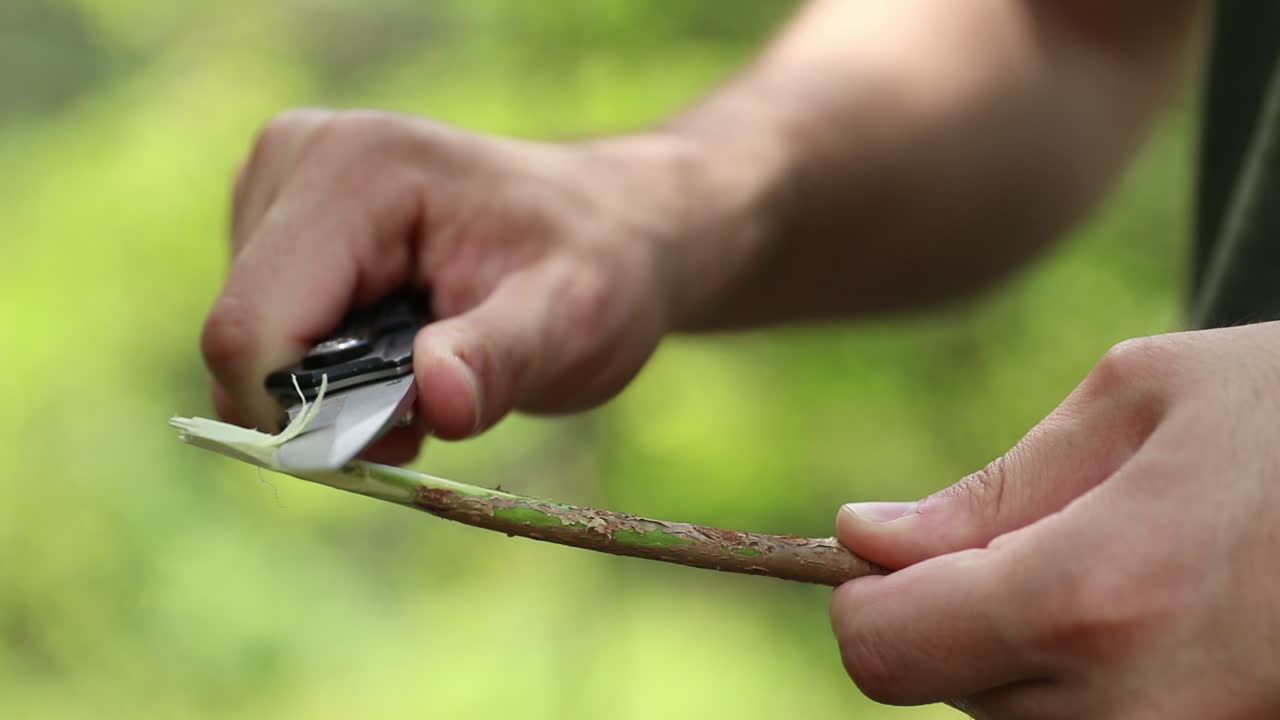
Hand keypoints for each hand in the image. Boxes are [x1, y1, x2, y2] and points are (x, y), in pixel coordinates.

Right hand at [202, 110, 723, 461]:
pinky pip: (262, 333)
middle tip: (432, 403)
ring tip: (427, 362)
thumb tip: (436, 400)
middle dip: (325, 404)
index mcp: (356, 171)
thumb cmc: (595, 266)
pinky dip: (322, 367)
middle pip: (242, 339)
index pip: (252, 327)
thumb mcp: (573, 318)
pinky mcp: (274, 219)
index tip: (399, 440)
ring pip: (247, 345)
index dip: (303, 415)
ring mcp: (275, 185)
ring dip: (329, 390)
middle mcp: (294, 158)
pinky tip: (395, 343)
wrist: (606, 225)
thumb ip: (501, 358)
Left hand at [831, 323, 1279, 717]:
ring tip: (1129, 577)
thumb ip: (989, 488)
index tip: (900, 551)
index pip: (881, 650)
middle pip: (946, 691)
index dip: (867, 598)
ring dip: (1028, 656)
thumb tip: (863, 540)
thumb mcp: (1143, 401)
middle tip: (1052, 544)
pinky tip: (1159, 622)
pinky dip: (1093, 684)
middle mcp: (1131, 713)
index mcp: (1092, 596)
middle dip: (958, 618)